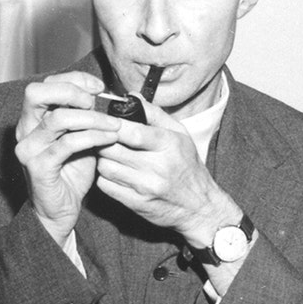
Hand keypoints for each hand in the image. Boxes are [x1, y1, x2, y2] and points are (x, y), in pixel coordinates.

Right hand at [15, 72, 119, 244]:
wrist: (59, 210)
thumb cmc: (71, 172)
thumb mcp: (82, 137)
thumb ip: (87, 116)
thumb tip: (108, 94)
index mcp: (33, 118)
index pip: (46, 84)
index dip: (74, 80)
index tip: (99, 87)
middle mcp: (25, 129)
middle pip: (37, 92)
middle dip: (72, 91)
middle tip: (96, 102)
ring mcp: (29, 148)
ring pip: (58, 117)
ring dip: (92, 118)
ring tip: (114, 125)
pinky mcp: (38, 166)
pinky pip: (68, 144)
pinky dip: (93, 137)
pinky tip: (110, 139)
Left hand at [95, 101, 240, 249]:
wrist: (199, 207)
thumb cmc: (189, 167)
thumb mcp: (180, 135)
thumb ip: (155, 114)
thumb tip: (131, 96)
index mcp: (169, 145)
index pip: (132, 132)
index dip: (113, 125)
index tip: (107, 122)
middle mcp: (157, 167)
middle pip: (112, 149)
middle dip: (104, 141)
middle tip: (105, 138)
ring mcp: (146, 187)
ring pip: (105, 167)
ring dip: (103, 159)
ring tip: (111, 155)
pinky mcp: (136, 203)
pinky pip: (106, 186)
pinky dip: (105, 177)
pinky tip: (115, 172)